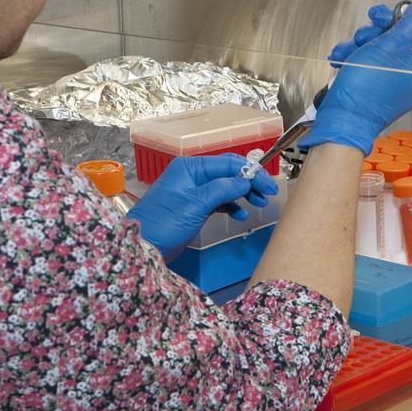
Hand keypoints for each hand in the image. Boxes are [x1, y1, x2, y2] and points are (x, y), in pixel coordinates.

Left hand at [127, 154, 278, 261]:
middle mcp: (192, 176)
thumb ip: (222, 189)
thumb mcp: (195, 204)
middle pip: (228, 173)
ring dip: (243, 194)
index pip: (228, 163)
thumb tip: (244, 180)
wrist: (144, 246)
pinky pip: (218, 201)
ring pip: (225, 187)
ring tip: (258, 204)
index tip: (268, 184)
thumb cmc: (162, 223)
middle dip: (249, 182)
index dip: (251, 173)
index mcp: (190, 168)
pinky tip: (240, 214)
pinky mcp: (194, 208)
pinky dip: (231, 206)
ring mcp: (193, 192)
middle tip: (267, 194)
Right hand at [300, 0, 411, 154]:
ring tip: (347, 51)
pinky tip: (341, 59)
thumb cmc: (368, 88)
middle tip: (363, 34)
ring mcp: (393, 84)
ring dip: (360, 45)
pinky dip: (354, 59)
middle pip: (399, 38)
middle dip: (376, 32)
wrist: (342, 120)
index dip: (402, 19)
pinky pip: (368, 64)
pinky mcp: (375, 89)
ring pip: (379, 49)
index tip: (384, 16)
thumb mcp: (392, 45)